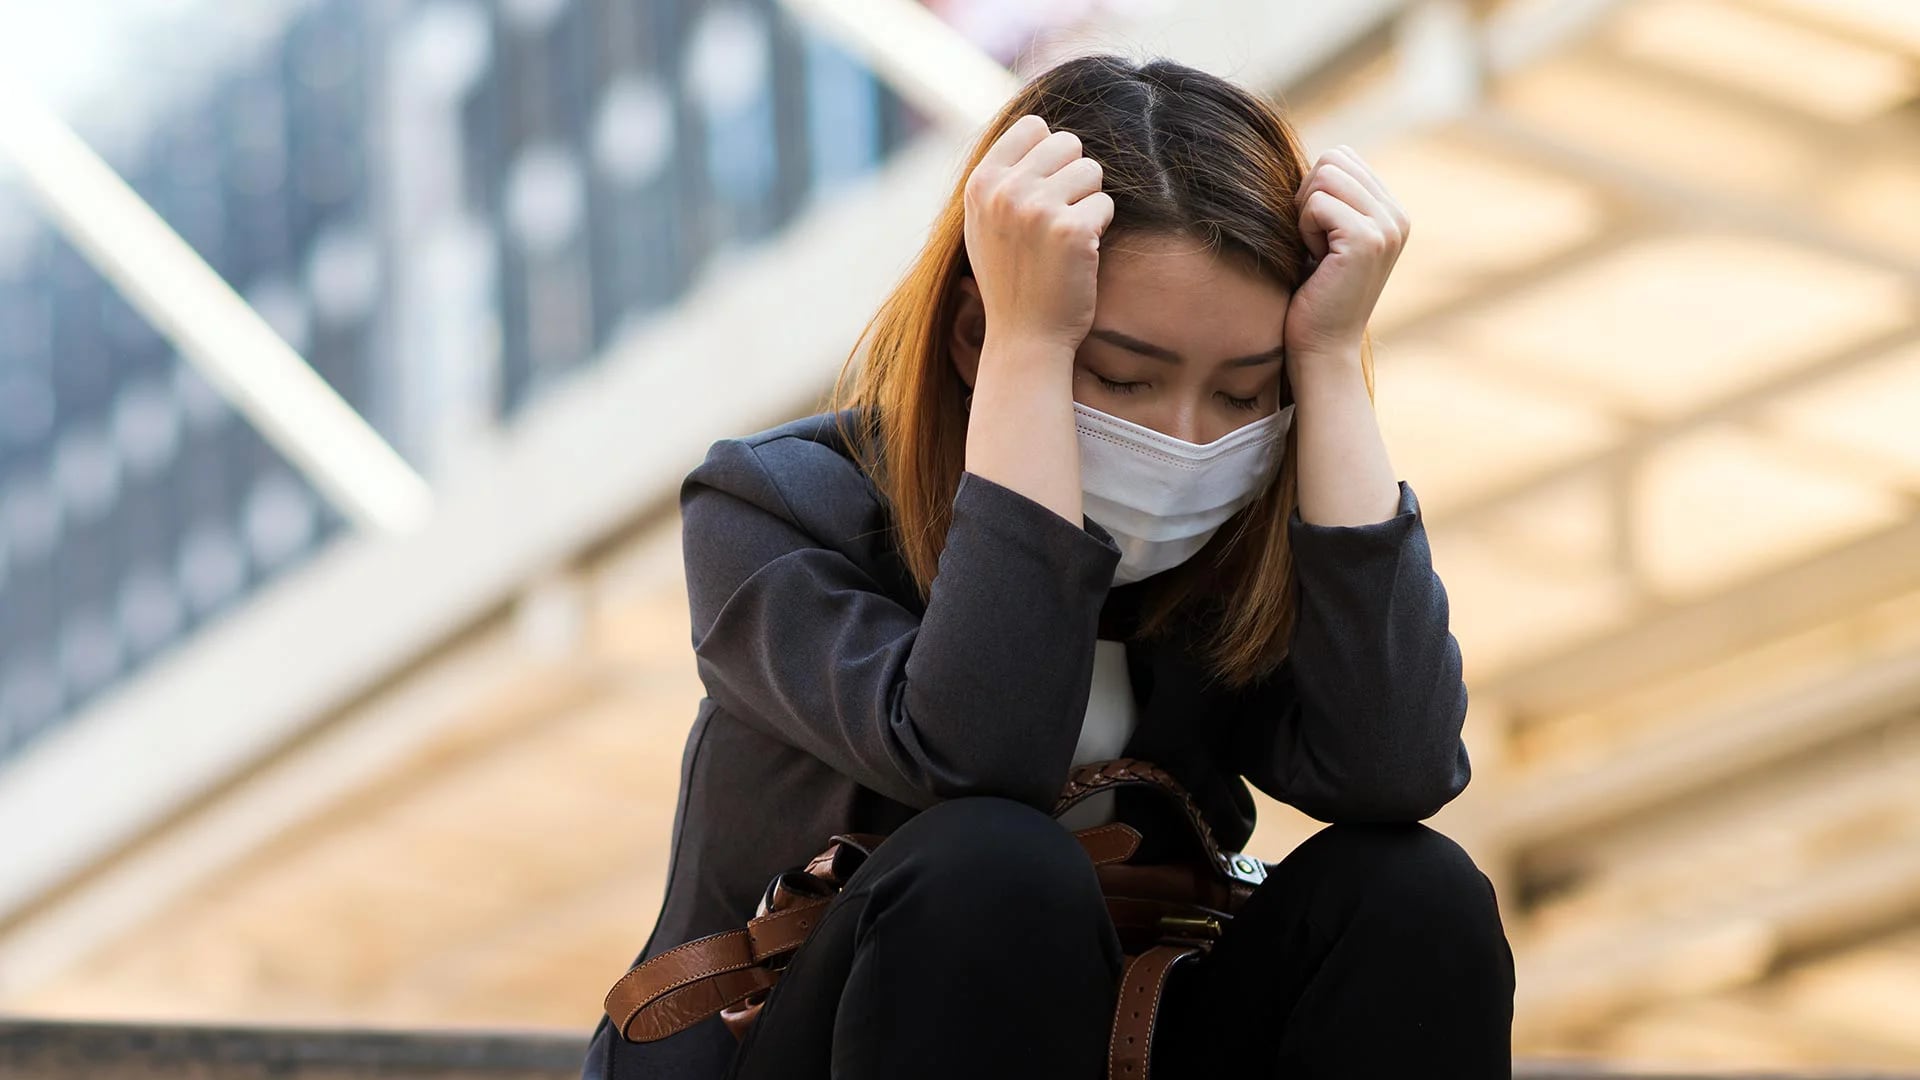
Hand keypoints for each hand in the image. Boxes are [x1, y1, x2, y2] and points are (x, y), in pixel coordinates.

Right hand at [962, 114, 1115, 356]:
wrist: (1025, 336)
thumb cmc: (1011, 278)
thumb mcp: (985, 222)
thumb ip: (1002, 176)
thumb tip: (1038, 128)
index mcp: (981, 183)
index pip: (1034, 126)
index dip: (1050, 155)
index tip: (1044, 191)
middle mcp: (1005, 190)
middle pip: (1067, 143)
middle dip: (1073, 177)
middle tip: (1058, 218)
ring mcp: (1037, 209)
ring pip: (1092, 171)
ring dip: (1088, 202)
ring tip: (1065, 238)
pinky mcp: (1071, 230)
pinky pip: (1106, 204)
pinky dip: (1099, 228)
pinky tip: (1078, 255)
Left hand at [1284, 145, 1409, 363]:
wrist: (1321, 346)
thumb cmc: (1313, 294)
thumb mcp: (1327, 236)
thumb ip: (1332, 197)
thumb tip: (1317, 160)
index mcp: (1391, 211)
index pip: (1342, 157)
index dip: (1314, 190)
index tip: (1318, 234)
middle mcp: (1397, 215)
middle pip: (1333, 159)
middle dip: (1308, 198)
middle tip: (1314, 243)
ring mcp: (1387, 226)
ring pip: (1323, 176)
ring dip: (1305, 214)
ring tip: (1317, 252)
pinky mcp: (1367, 239)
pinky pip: (1315, 204)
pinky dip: (1304, 231)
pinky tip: (1317, 261)